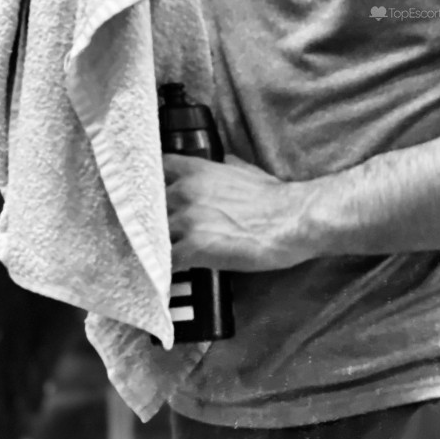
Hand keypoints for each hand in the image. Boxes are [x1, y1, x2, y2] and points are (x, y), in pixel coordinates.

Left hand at [163, 152, 316, 272]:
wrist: (293, 219)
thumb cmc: (275, 197)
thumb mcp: (247, 170)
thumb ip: (226, 167)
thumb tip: (225, 162)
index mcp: (197, 170)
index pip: (155, 168)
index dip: (149, 183)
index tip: (149, 196)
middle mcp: (185, 191)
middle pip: (146, 206)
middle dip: (149, 220)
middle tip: (152, 233)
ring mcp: (187, 220)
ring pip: (150, 236)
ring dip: (153, 248)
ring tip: (157, 259)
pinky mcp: (194, 248)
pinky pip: (165, 262)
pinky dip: (164, 270)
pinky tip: (168, 276)